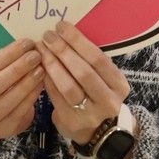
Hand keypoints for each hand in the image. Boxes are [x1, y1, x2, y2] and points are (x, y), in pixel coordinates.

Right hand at [0, 39, 44, 148]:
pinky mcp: (1, 131)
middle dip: (16, 69)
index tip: (26, 44)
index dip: (8, 55)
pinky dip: (30, 98)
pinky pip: (17, 114)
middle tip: (35, 57)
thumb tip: (28, 46)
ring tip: (40, 70)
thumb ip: (2, 63)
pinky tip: (40, 86)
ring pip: (5, 102)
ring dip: (25, 85)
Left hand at [35, 21, 130, 146]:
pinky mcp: (72, 121)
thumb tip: (65, 33)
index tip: (62, 27)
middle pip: (83, 71)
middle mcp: (108, 100)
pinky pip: (56, 96)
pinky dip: (47, 79)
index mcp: (119, 84)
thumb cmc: (97, 95)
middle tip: (48, 36)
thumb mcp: (103, 79)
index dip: (78, 41)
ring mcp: (90, 114)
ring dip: (52, 64)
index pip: (98, 59)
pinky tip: (39, 67)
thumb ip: (90, 61)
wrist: (99, 132)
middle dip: (63, 50)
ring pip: (68, 86)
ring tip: (41, 50)